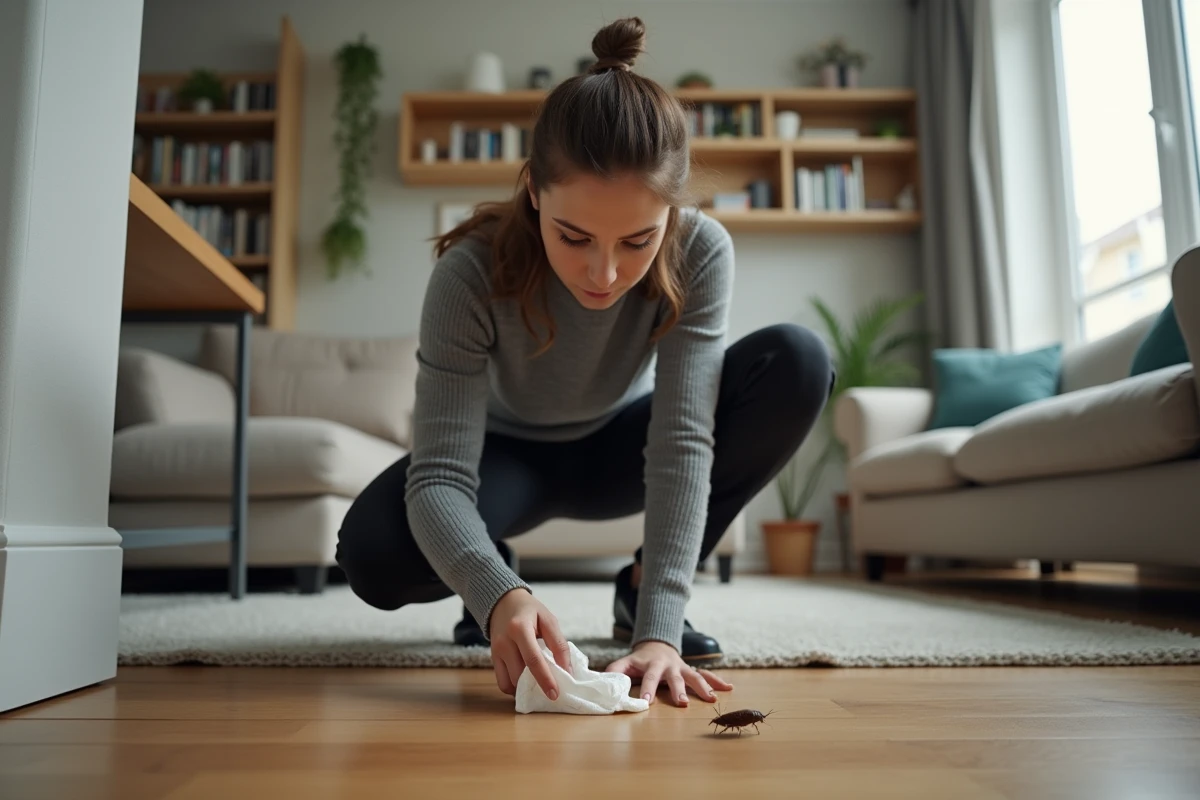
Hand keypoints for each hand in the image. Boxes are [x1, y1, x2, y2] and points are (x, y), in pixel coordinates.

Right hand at [487, 587, 571, 700]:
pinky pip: (502, 682)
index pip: (533, 659)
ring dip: (526, 688)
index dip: (545, 679)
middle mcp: (504, 642)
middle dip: (537, 686)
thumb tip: (566, 670)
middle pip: (520, 674)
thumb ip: (558, 644)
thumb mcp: (548, 620)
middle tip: (552, 691)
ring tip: (540, 686)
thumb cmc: (529, 610)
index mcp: (519, 628)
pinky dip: (514, 687)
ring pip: (510, 681)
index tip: (555, 694)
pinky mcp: (492, 658)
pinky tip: (526, 683)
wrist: (503, 602)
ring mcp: (496, 652)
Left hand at [605, 640, 732, 706]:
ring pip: (694, 676)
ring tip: (711, 699)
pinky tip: (729, 688)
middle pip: (675, 678)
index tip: (647, 703)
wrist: (657, 644)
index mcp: (652, 664)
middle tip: (681, 704)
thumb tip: (602, 681)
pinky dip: (718, 681)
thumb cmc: (639, 660)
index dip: (647, 689)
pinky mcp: (692, 670)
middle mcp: (670, 665)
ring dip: (703, 687)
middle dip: (679, 691)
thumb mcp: (625, 662)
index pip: (649, 678)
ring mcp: (683, 667)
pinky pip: (707, 675)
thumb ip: (615, 671)